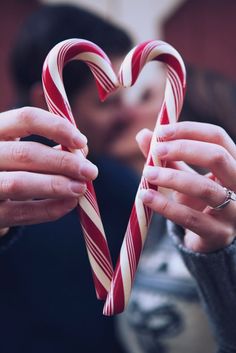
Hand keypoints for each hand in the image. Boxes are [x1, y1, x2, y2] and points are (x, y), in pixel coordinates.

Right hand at [0, 107, 96, 230]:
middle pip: (26, 153)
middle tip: (90, 171)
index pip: (26, 118)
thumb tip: (82, 152)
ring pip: (20, 183)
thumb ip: (52, 148)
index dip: (57, 128)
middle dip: (64, 163)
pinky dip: (49, 209)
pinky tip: (70, 203)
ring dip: (56, 185)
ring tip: (81, 188)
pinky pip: (21, 213)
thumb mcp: (25, 151)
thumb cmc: (13, 168)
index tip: (82, 141)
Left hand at [137, 121, 235, 251]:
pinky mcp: (218, 233)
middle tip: (156, 150)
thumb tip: (143, 134)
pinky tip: (146, 196)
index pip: (217, 137)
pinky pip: (190, 218)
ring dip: (172, 177)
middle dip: (183, 149)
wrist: (207, 239)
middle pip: (217, 157)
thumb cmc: (196, 200)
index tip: (161, 131)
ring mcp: (234, 211)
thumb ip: (165, 156)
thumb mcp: (182, 174)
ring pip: (204, 188)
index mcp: (233, 163)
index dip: (189, 130)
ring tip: (148, 173)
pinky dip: (165, 206)